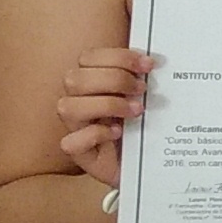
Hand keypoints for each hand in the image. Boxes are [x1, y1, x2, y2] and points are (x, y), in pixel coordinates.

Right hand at [56, 48, 155, 187]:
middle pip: (74, 79)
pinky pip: (71, 142)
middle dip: (113, 79)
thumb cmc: (145, 128)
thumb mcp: (147, 98)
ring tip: (136, 110)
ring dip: (106, 104)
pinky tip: (118, 132)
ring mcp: (76, 129)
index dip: (117, 57)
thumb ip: (144, 79)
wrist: (148, 165)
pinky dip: (95, 134)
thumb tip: (154, 62)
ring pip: (67, 107)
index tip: (147, 64)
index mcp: (92, 84)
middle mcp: (79, 103)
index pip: (88, 58)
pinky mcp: (81, 155)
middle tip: (142, 89)